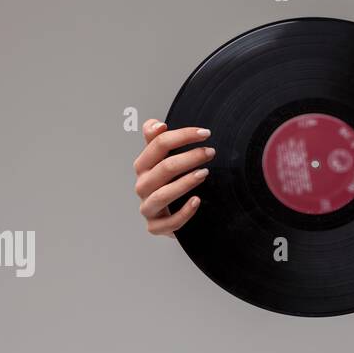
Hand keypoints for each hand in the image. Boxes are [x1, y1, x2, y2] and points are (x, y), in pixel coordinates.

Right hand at [132, 118, 212, 237]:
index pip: (158, 144)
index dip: (183, 136)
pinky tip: (197, 201)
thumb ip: (156, 139)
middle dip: (190, 158)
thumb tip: (157, 125)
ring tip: (205, 173)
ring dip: (186, 182)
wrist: (170, 213)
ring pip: (163, 195)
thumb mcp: (162, 158)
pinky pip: (168, 223)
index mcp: (143, 165)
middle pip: (164, 168)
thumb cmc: (168, 181)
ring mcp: (148, 207)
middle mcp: (142, 185)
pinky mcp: (156, 227)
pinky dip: (183, 213)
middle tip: (211, 152)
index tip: (206, 133)